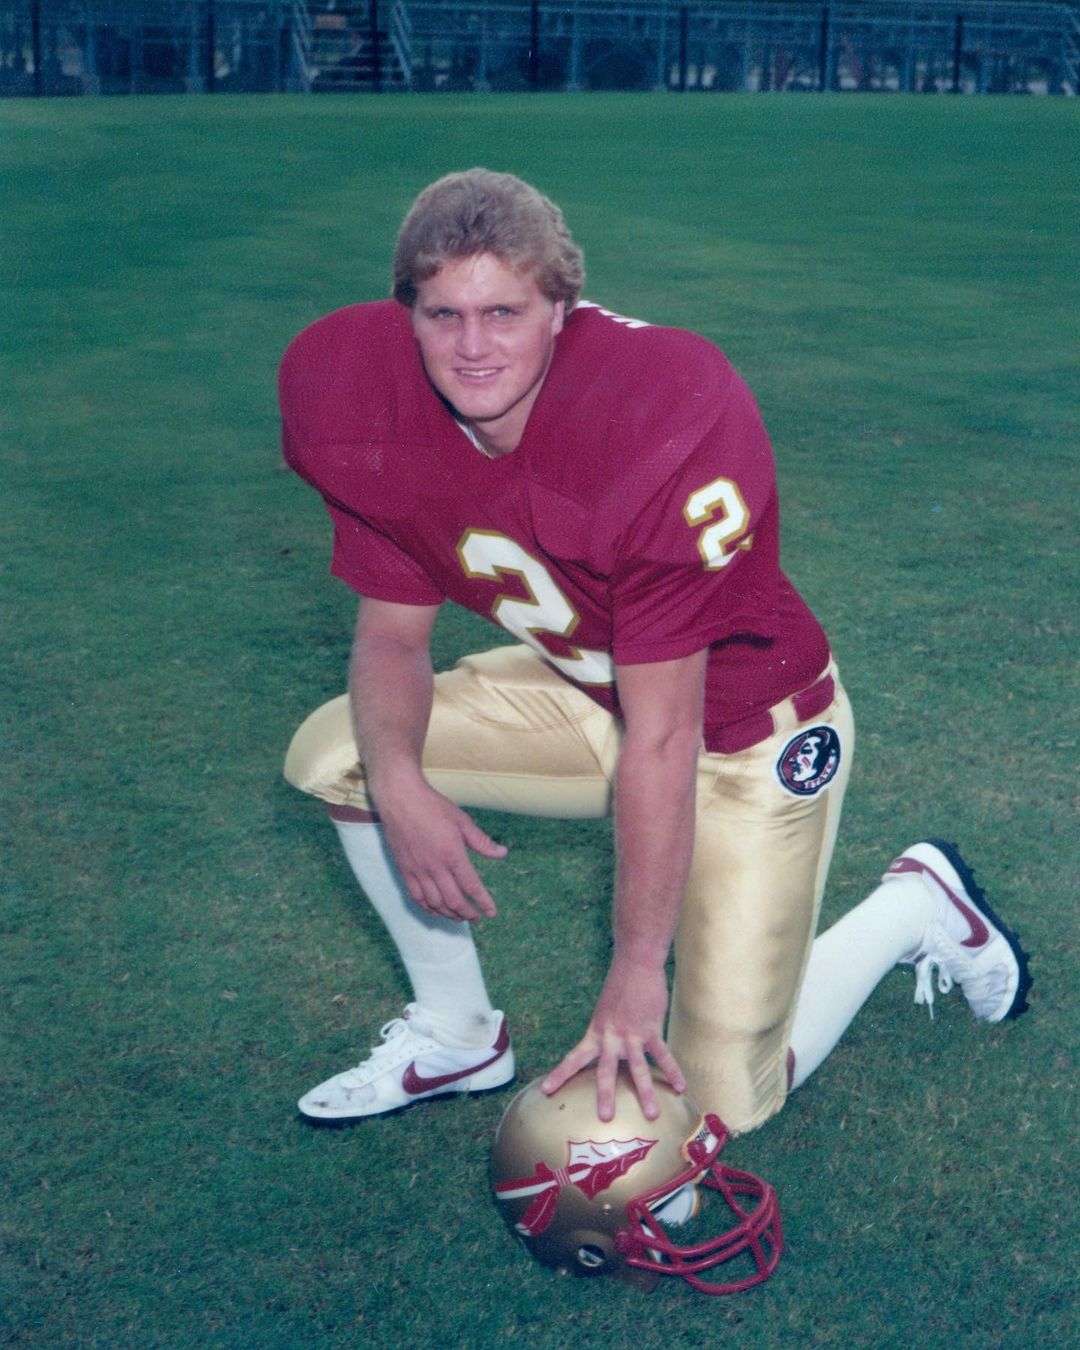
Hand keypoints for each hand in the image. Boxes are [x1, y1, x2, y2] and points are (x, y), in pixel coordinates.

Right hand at [377, 781, 506, 921]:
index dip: (483, 902)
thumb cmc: (433, 807)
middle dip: (467, 913)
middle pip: (453, 900)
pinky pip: (416, 897)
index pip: (471, 886)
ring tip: (459, 917)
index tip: (491, 912)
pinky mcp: (404, 870)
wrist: (400, 799)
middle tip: (476, 916)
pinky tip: (435, 910)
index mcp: (452, 854)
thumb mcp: (462, 821)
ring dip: (449, 914)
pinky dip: (427, 908)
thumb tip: (502, 853)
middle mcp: (435, 867)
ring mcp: (418, 870)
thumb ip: (481, 842)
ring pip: (435, 903)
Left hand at [540, 961, 685, 1120]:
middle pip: (606, 1070)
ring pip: (638, 1068)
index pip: (574, 1057)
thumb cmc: (620, 987)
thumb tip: (609, 1051)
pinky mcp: (651, 1030)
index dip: (560, 1075)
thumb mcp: (604, 1012)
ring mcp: (632, 1035)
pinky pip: (663, 1055)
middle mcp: (611, 1037)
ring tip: (651, 1115)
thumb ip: (606, 1033)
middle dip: (605, 1095)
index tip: (545, 1091)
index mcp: (596, 1033)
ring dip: (645, 1092)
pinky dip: (673, 1072)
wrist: (635, 964)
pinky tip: (680, 1088)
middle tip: (605, 1117)